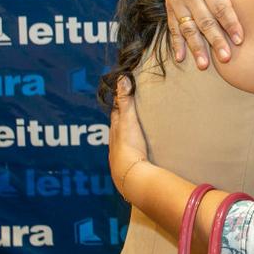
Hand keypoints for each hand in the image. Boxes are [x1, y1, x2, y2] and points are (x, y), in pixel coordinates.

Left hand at [109, 77, 147, 201]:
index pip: (115, 111)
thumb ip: (125, 101)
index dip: (118, 101)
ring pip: (122, 140)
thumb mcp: (128, 120)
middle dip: (122, 117)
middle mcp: (115, 141)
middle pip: (118, 126)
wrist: (131, 176)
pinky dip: (133, 147)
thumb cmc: (129, 146)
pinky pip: (130, 152)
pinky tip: (138, 150)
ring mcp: (120, 155)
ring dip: (128, 134)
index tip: (122, 91)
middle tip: (129, 108)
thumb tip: (121, 78)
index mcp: (115, 129)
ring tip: (135, 129)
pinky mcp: (129, 165)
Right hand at [162, 0, 247, 68]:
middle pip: (204, 21)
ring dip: (195, 47)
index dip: (230, 23)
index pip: (220, 5)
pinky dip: (176, 44)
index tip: (239, 39)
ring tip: (204, 65)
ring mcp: (177, 2)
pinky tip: (181, 58)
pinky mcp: (169, 9)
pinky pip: (173, 28)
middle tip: (226, 58)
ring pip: (188, 28)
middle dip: (215, 41)